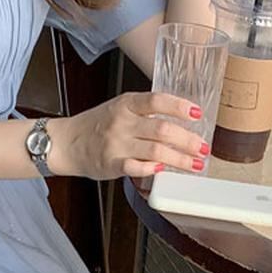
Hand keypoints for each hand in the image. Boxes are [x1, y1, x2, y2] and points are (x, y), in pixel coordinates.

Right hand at [49, 92, 208, 179]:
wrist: (67, 142)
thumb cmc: (98, 126)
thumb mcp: (121, 108)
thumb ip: (146, 112)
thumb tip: (181, 120)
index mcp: (127, 104)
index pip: (157, 100)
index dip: (179, 106)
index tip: (197, 113)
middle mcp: (123, 122)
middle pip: (162, 129)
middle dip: (188, 140)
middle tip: (204, 148)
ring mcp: (117, 143)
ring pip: (155, 150)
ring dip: (179, 159)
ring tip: (195, 164)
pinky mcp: (112, 163)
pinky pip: (136, 167)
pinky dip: (152, 170)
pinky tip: (164, 172)